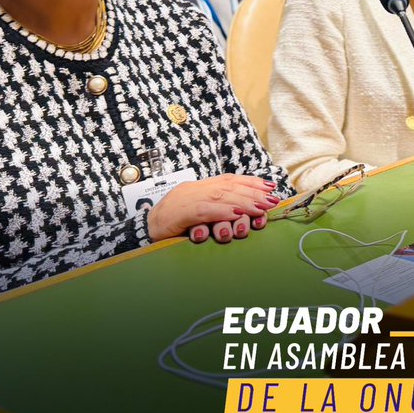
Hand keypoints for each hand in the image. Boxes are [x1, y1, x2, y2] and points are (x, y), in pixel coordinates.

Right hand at [146, 174, 278, 242]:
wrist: (142, 232)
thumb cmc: (170, 227)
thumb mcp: (195, 215)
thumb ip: (214, 210)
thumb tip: (242, 212)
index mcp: (198, 187)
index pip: (228, 180)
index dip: (250, 183)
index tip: (270, 187)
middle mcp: (194, 189)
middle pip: (228, 187)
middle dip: (253, 193)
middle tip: (272, 200)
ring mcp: (186, 199)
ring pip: (220, 197)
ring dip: (243, 202)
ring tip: (260, 208)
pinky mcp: (180, 213)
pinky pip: (205, 211)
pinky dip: (223, 212)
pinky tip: (238, 215)